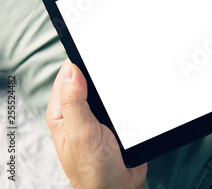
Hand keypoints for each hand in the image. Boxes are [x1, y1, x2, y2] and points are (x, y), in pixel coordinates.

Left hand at [46, 59, 147, 188]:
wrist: (120, 187)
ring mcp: (99, 115)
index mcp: (63, 111)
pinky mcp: (117, 120)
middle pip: (90, 78)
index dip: (81, 60)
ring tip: (129, 79)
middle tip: (118, 63)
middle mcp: (79, 111)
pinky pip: (123, 100)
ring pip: (109, 88)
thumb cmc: (94, 169)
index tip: (98, 49)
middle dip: (103, 71)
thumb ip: (75, 102)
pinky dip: (130, 95)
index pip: (68, 74)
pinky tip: (136, 94)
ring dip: (118, 84)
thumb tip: (73, 69)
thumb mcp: (81, 134)